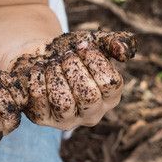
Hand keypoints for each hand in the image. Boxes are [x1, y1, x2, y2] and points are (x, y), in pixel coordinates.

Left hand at [10, 30, 135, 129]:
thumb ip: (115, 42)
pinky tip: (39, 69)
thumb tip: (123, 52)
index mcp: (110, 97)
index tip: (83, 45)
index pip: (110, 84)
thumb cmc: (72, 51)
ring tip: (53, 63)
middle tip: (66, 56)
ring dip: (56, 74)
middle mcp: (91, 114)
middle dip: (74, 68)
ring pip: (64, 103)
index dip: (95, 60)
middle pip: (88, 97)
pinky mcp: (42, 118)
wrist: (40, 56)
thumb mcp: (95, 42)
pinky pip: (39, 100)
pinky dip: (38, 78)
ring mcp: (66, 120)